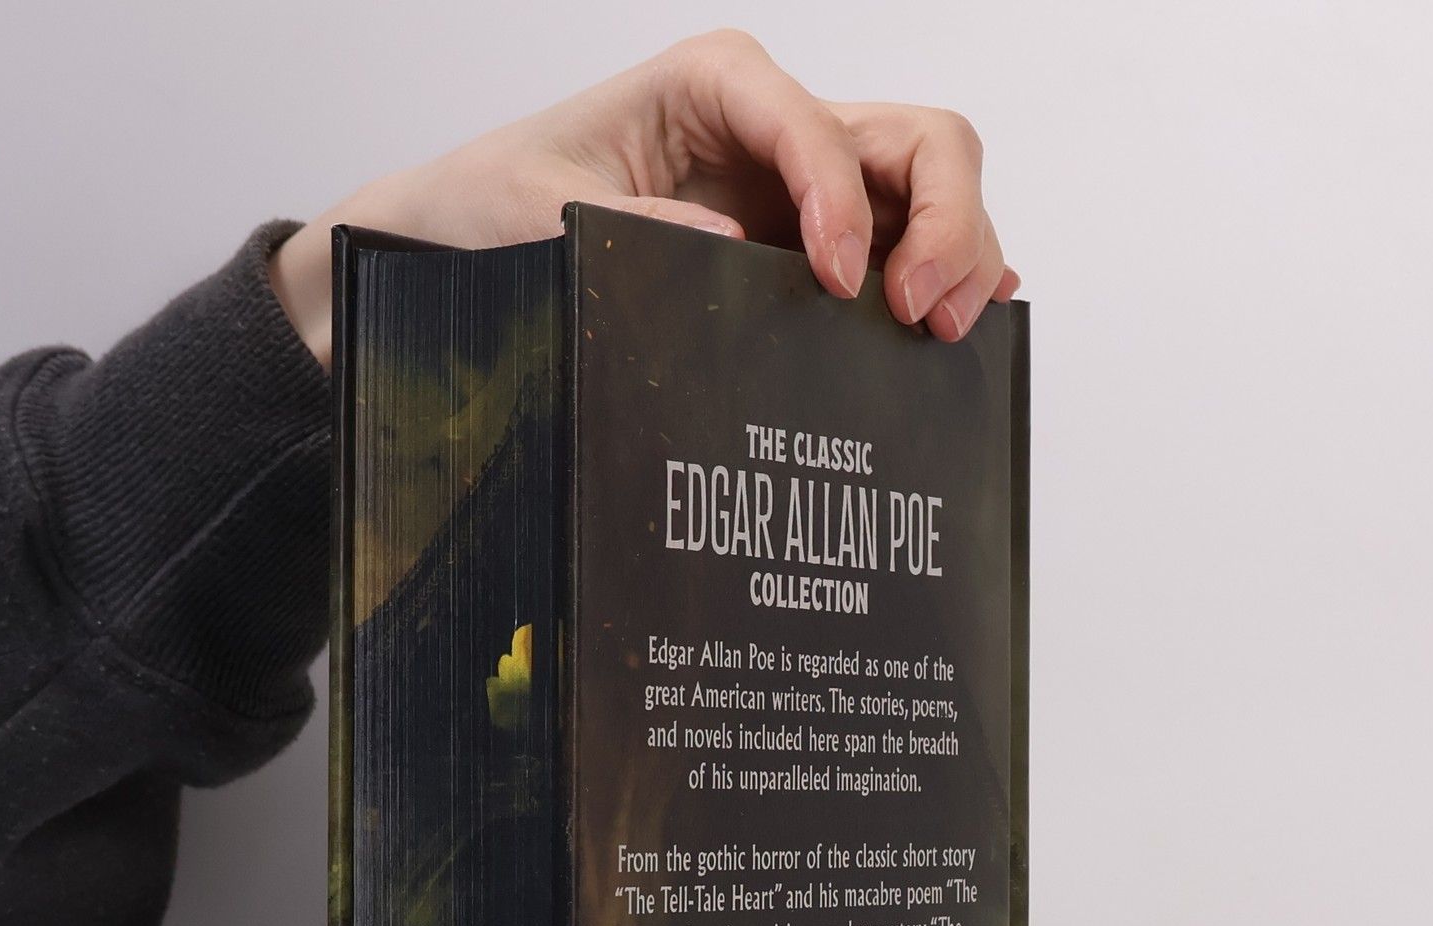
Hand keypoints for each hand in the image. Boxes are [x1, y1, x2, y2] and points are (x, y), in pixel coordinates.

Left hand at [272, 30, 1015, 364]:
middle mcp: (775, 121)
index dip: (844, 201)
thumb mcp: (544, 209)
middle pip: (918, 139)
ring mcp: (804, 182)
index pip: (817, 126)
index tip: (837, 282)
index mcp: (715, 83)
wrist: (469, 231)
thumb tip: (734, 245)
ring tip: (942, 335)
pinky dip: (946, 275)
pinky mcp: (809, 240)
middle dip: (944, 218)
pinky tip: (952, 326)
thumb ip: (636, 225)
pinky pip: (904, 243)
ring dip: (963, 252)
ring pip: (930, 187)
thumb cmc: (497, 197)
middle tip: (922, 312)